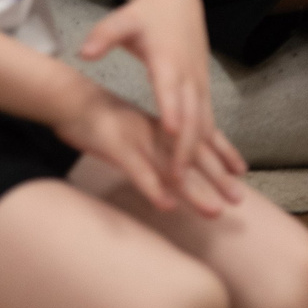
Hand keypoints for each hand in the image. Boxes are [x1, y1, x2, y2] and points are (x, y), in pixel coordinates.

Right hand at [54, 79, 239, 216]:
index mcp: (158, 127)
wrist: (67, 97)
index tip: (241, 171)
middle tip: (239, 200)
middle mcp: (153, 133)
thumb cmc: (96, 119)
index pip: (195, 140)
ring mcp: (135, 139)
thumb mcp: (128, 132)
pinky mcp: (114, 146)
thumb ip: (146, 147)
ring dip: (192, 191)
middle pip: (190, 158)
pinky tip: (165, 205)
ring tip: (213, 210)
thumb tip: (163, 166)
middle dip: (217, 179)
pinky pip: (136, 170)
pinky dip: (151, 187)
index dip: (220, 155)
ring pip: (169, 168)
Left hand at [78, 0, 245, 213]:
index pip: (170, 90)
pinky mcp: (202, 88)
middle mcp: (187, 75)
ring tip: (193, 183)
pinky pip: (209, 121)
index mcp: (167, 60)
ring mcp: (198, 83)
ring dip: (201, 153)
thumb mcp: (121, 19)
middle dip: (186, 148)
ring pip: (204, 123)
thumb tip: (84, 53)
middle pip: (192, 116)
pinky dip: (211, 145)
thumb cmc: (145, 12)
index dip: (172, 111)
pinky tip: (212, 168)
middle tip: (177, 178)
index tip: (170, 133)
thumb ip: (103, 37)